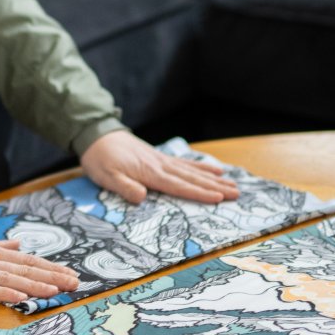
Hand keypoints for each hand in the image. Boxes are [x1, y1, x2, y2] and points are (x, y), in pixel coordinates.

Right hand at [0, 226, 79, 304]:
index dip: (49, 266)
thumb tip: (17, 244)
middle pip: (23, 268)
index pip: (25, 259)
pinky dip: (4, 293)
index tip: (69, 273)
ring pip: (9, 278)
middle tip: (74, 283)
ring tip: (55, 291)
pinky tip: (20, 298)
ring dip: (33, 284)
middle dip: (51, 276)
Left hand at [80, 130, 240, 204]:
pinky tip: (214, 168)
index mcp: (149, 173)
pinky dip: (200, 166)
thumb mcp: (106, 176)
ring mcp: (162, 160)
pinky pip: (184, 163)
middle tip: (237, 194)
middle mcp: (160, 165)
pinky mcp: (159, 157)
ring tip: (233, 184)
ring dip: (213, 178)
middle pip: (192, 178)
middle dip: (215, 187)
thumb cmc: (100, 160)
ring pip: (192, 170)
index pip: (178, 186)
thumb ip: (124, 186)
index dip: (199, 193)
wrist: (97, 135)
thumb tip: (142, 198)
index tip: (219, 198)